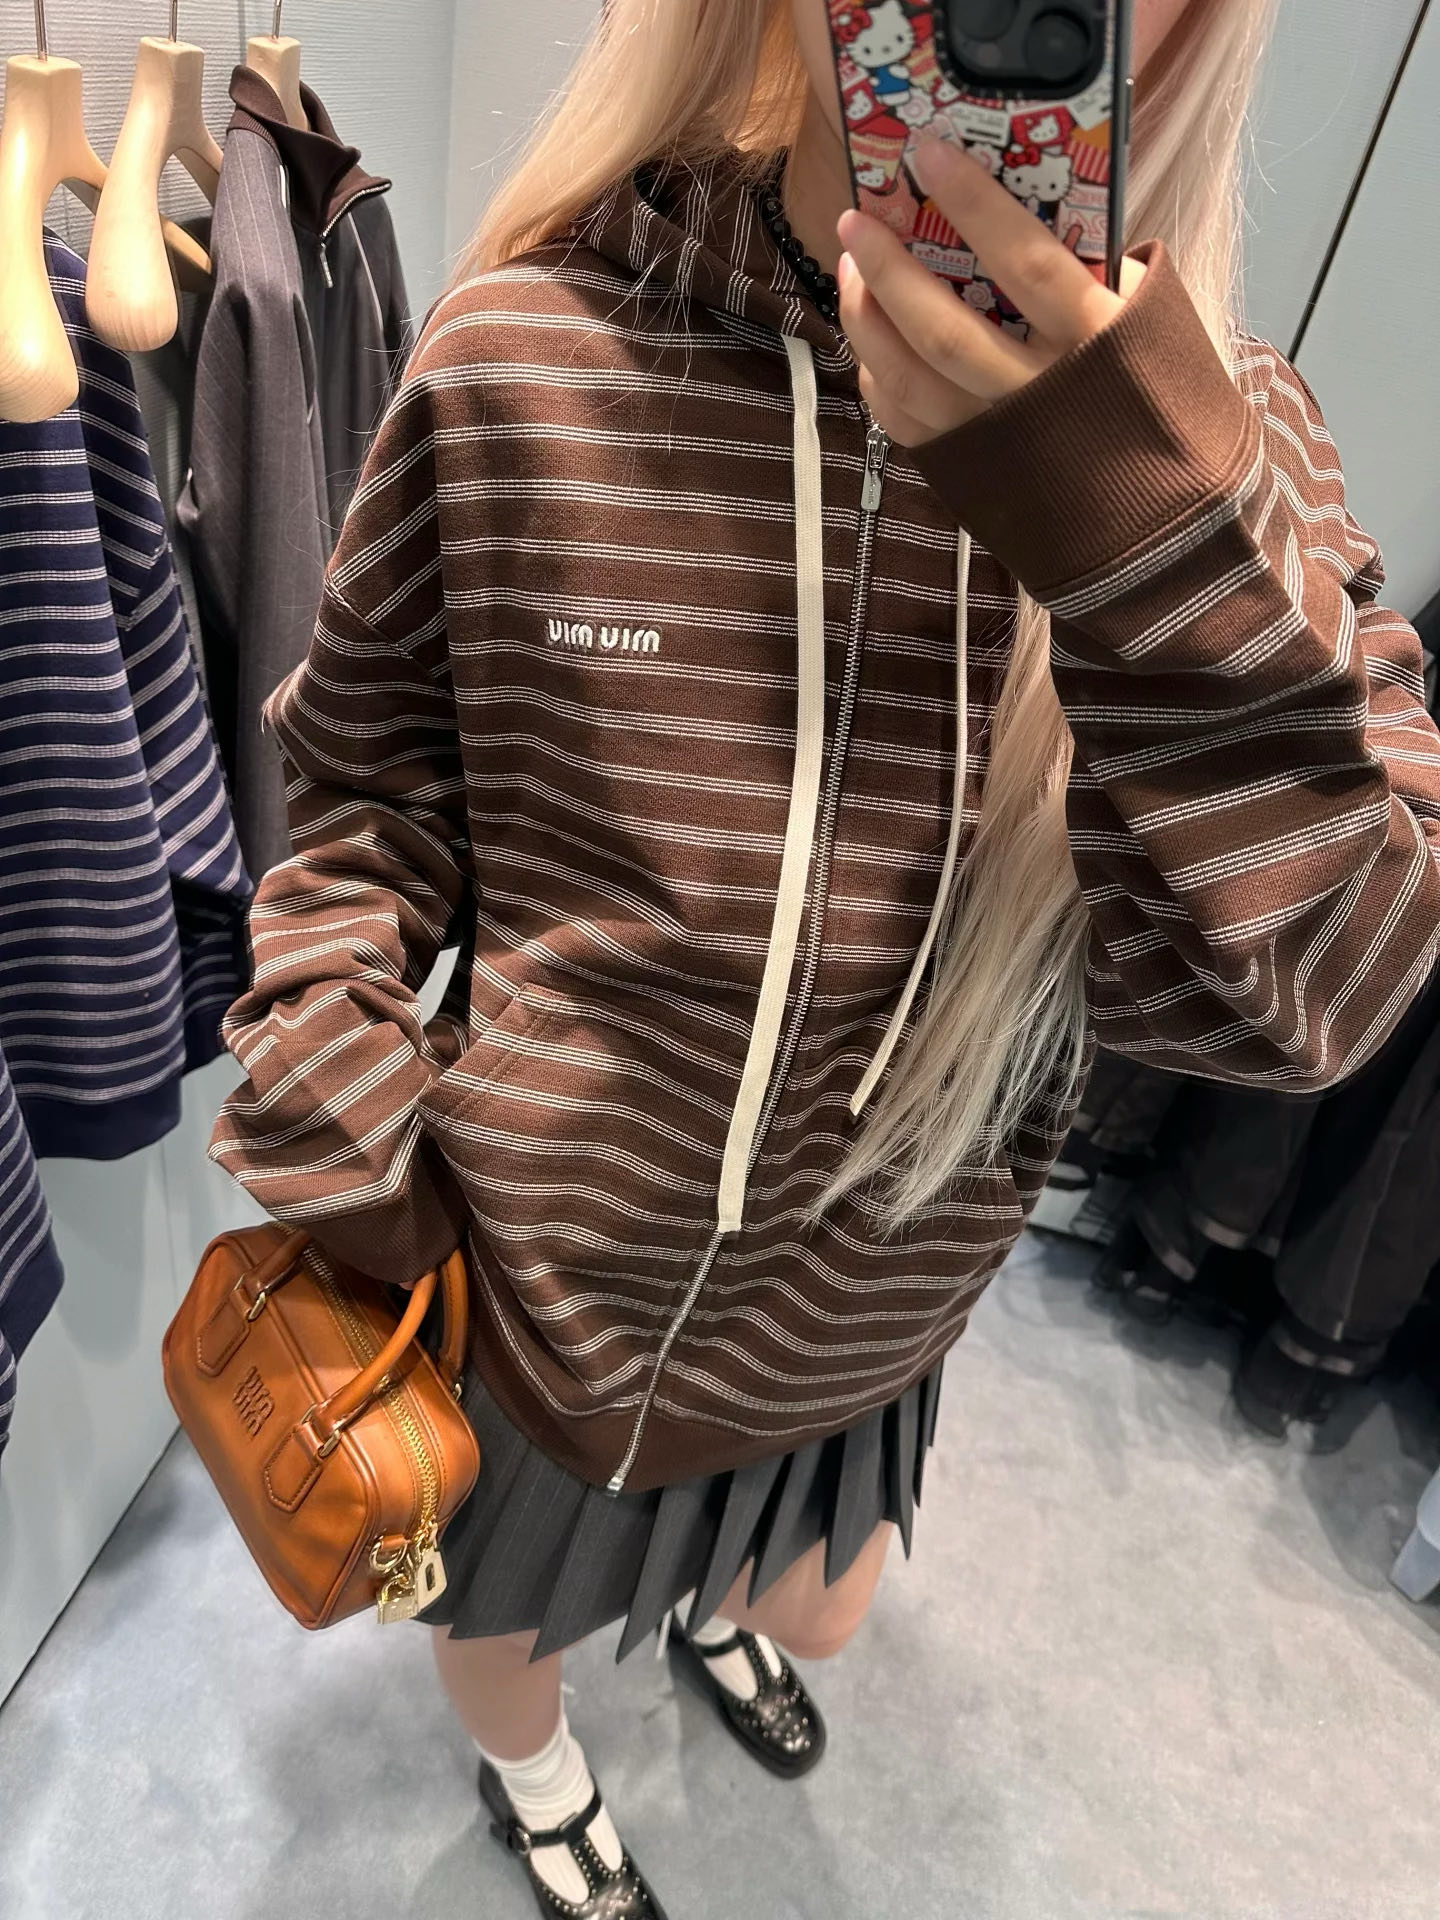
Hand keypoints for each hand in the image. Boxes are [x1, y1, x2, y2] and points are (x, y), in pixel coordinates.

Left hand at [836, 137, 1145, 446]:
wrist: (1149, 496)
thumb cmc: (1145, 385)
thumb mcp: (1141, 314)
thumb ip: (1091, 268)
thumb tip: (1026, 204)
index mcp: (1095, 340)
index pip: (1028, 261)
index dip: (974, 204)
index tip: (929, 152)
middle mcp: (1037, 392)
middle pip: (945, 331)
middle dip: (890, 269)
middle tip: (856, 220)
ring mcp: (995, 435)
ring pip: (910, 378)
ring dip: (867, 317)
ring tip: (851, 267)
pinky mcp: (965, 467)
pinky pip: (903, 420)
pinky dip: (876, 374)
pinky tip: (870, 336)